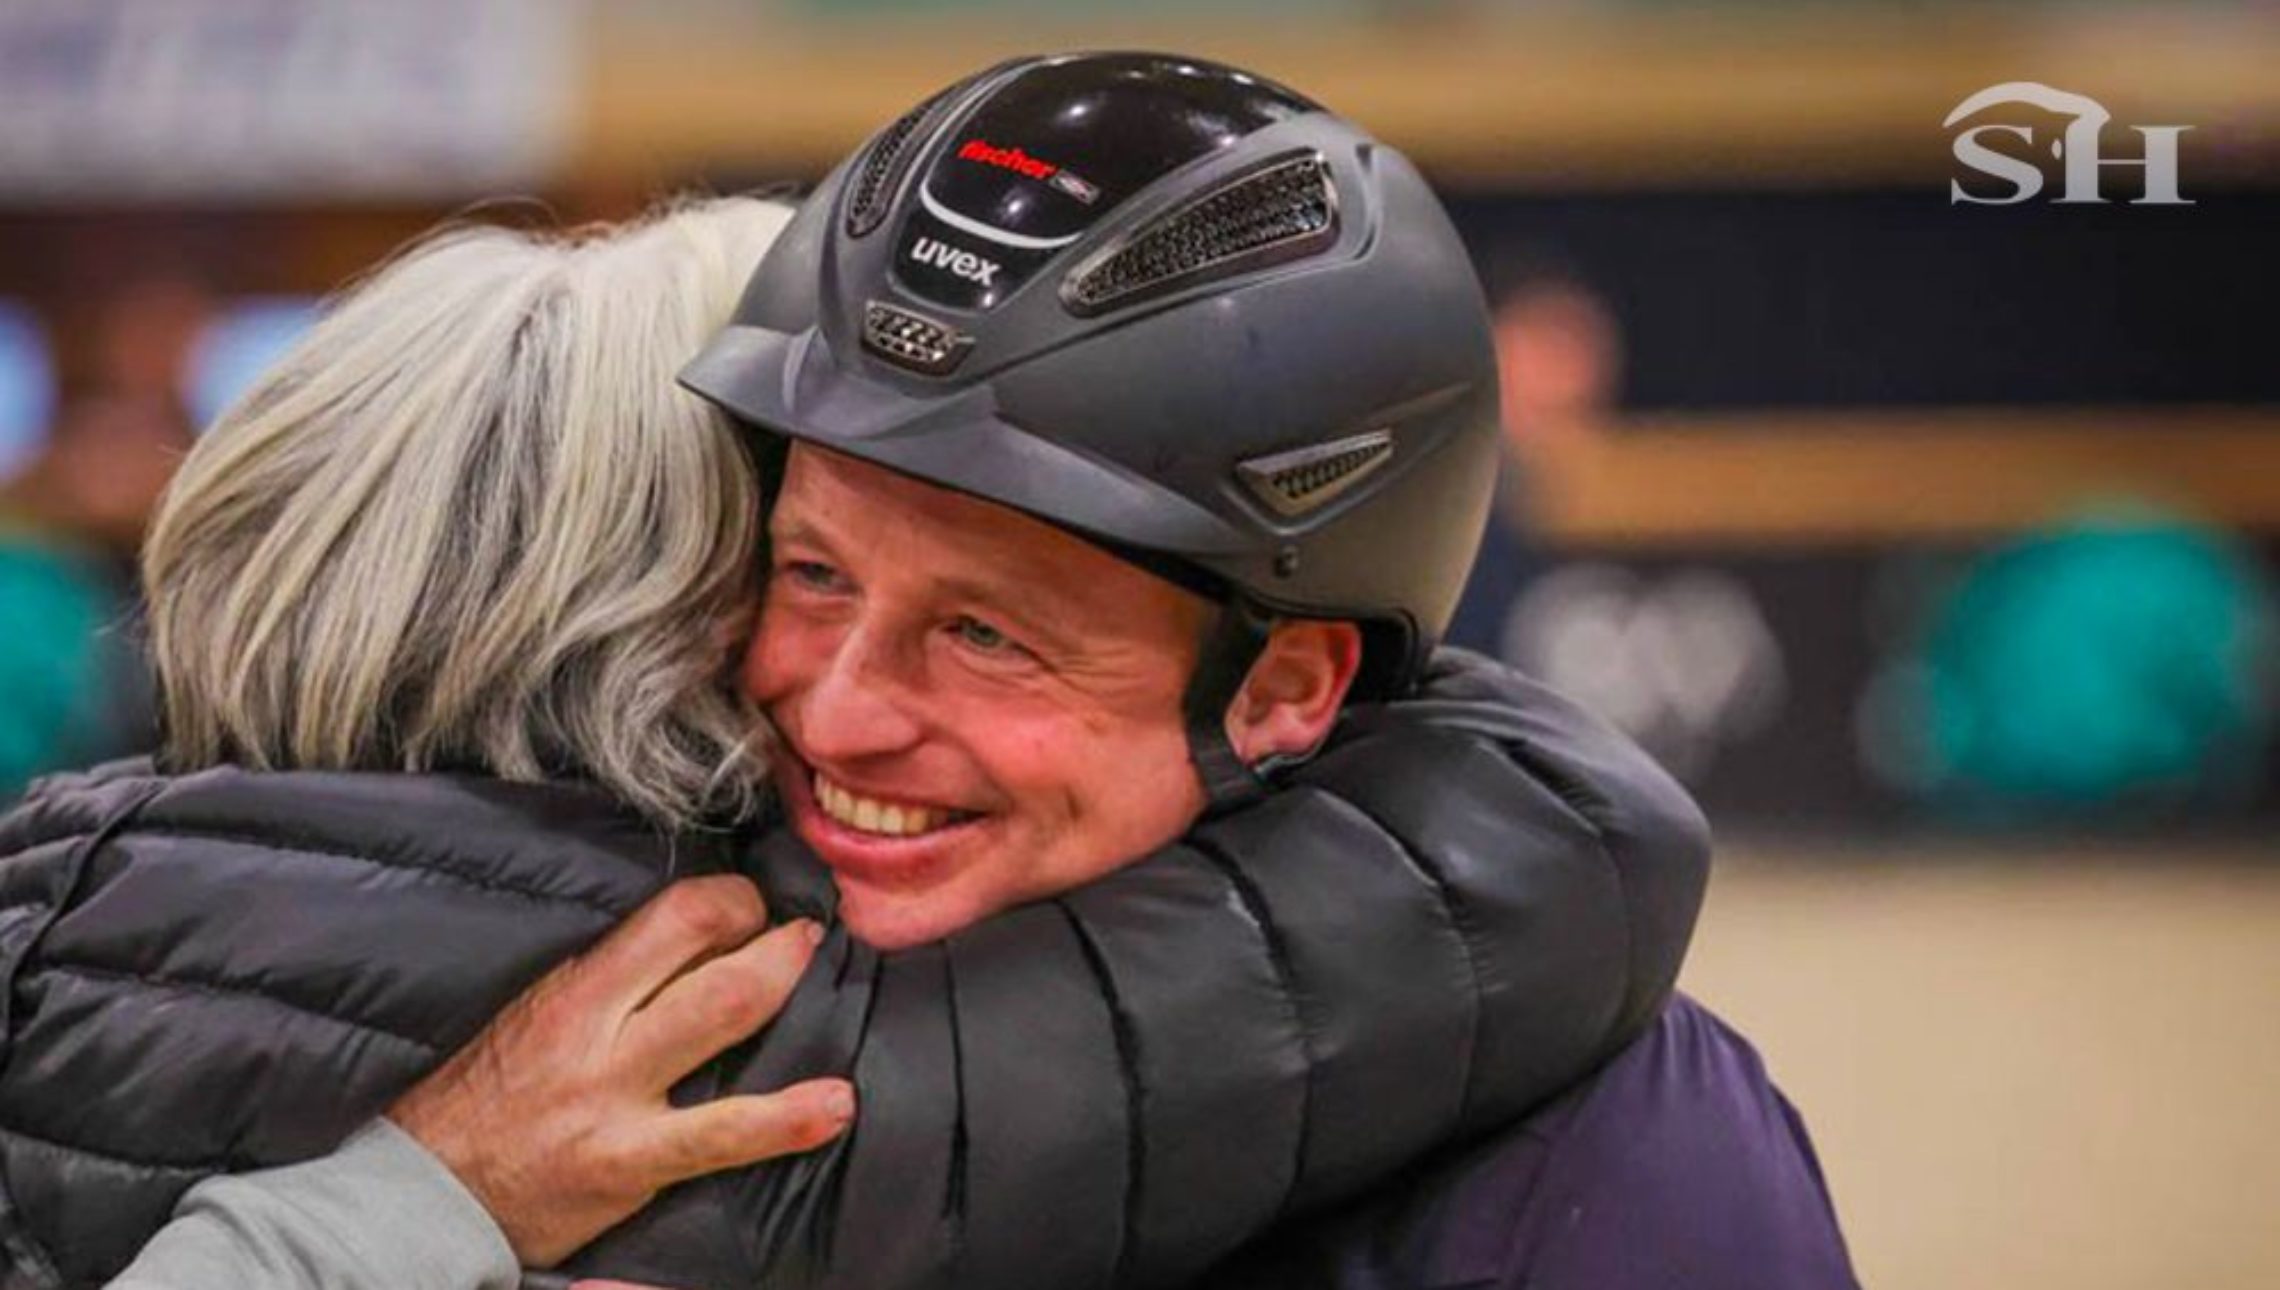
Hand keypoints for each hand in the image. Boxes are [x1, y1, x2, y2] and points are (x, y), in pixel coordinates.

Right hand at [388, 875, 854, 1265]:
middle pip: (708, 958)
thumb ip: (601, 977)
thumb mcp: (526, 1012)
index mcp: (572, 992)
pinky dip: (787, 1120)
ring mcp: (618, 1103)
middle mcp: (598, 1037)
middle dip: (770, 932)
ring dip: (785, 987)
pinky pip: (722, 1137)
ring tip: (820, 970)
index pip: (673, 915)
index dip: (731, 899)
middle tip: (801, 930)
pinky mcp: (631, 1165)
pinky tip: (835, 1105)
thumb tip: (682, 937)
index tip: (750, 906)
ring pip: (723, 1022)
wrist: (421, 1194)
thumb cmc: (477, 1097)